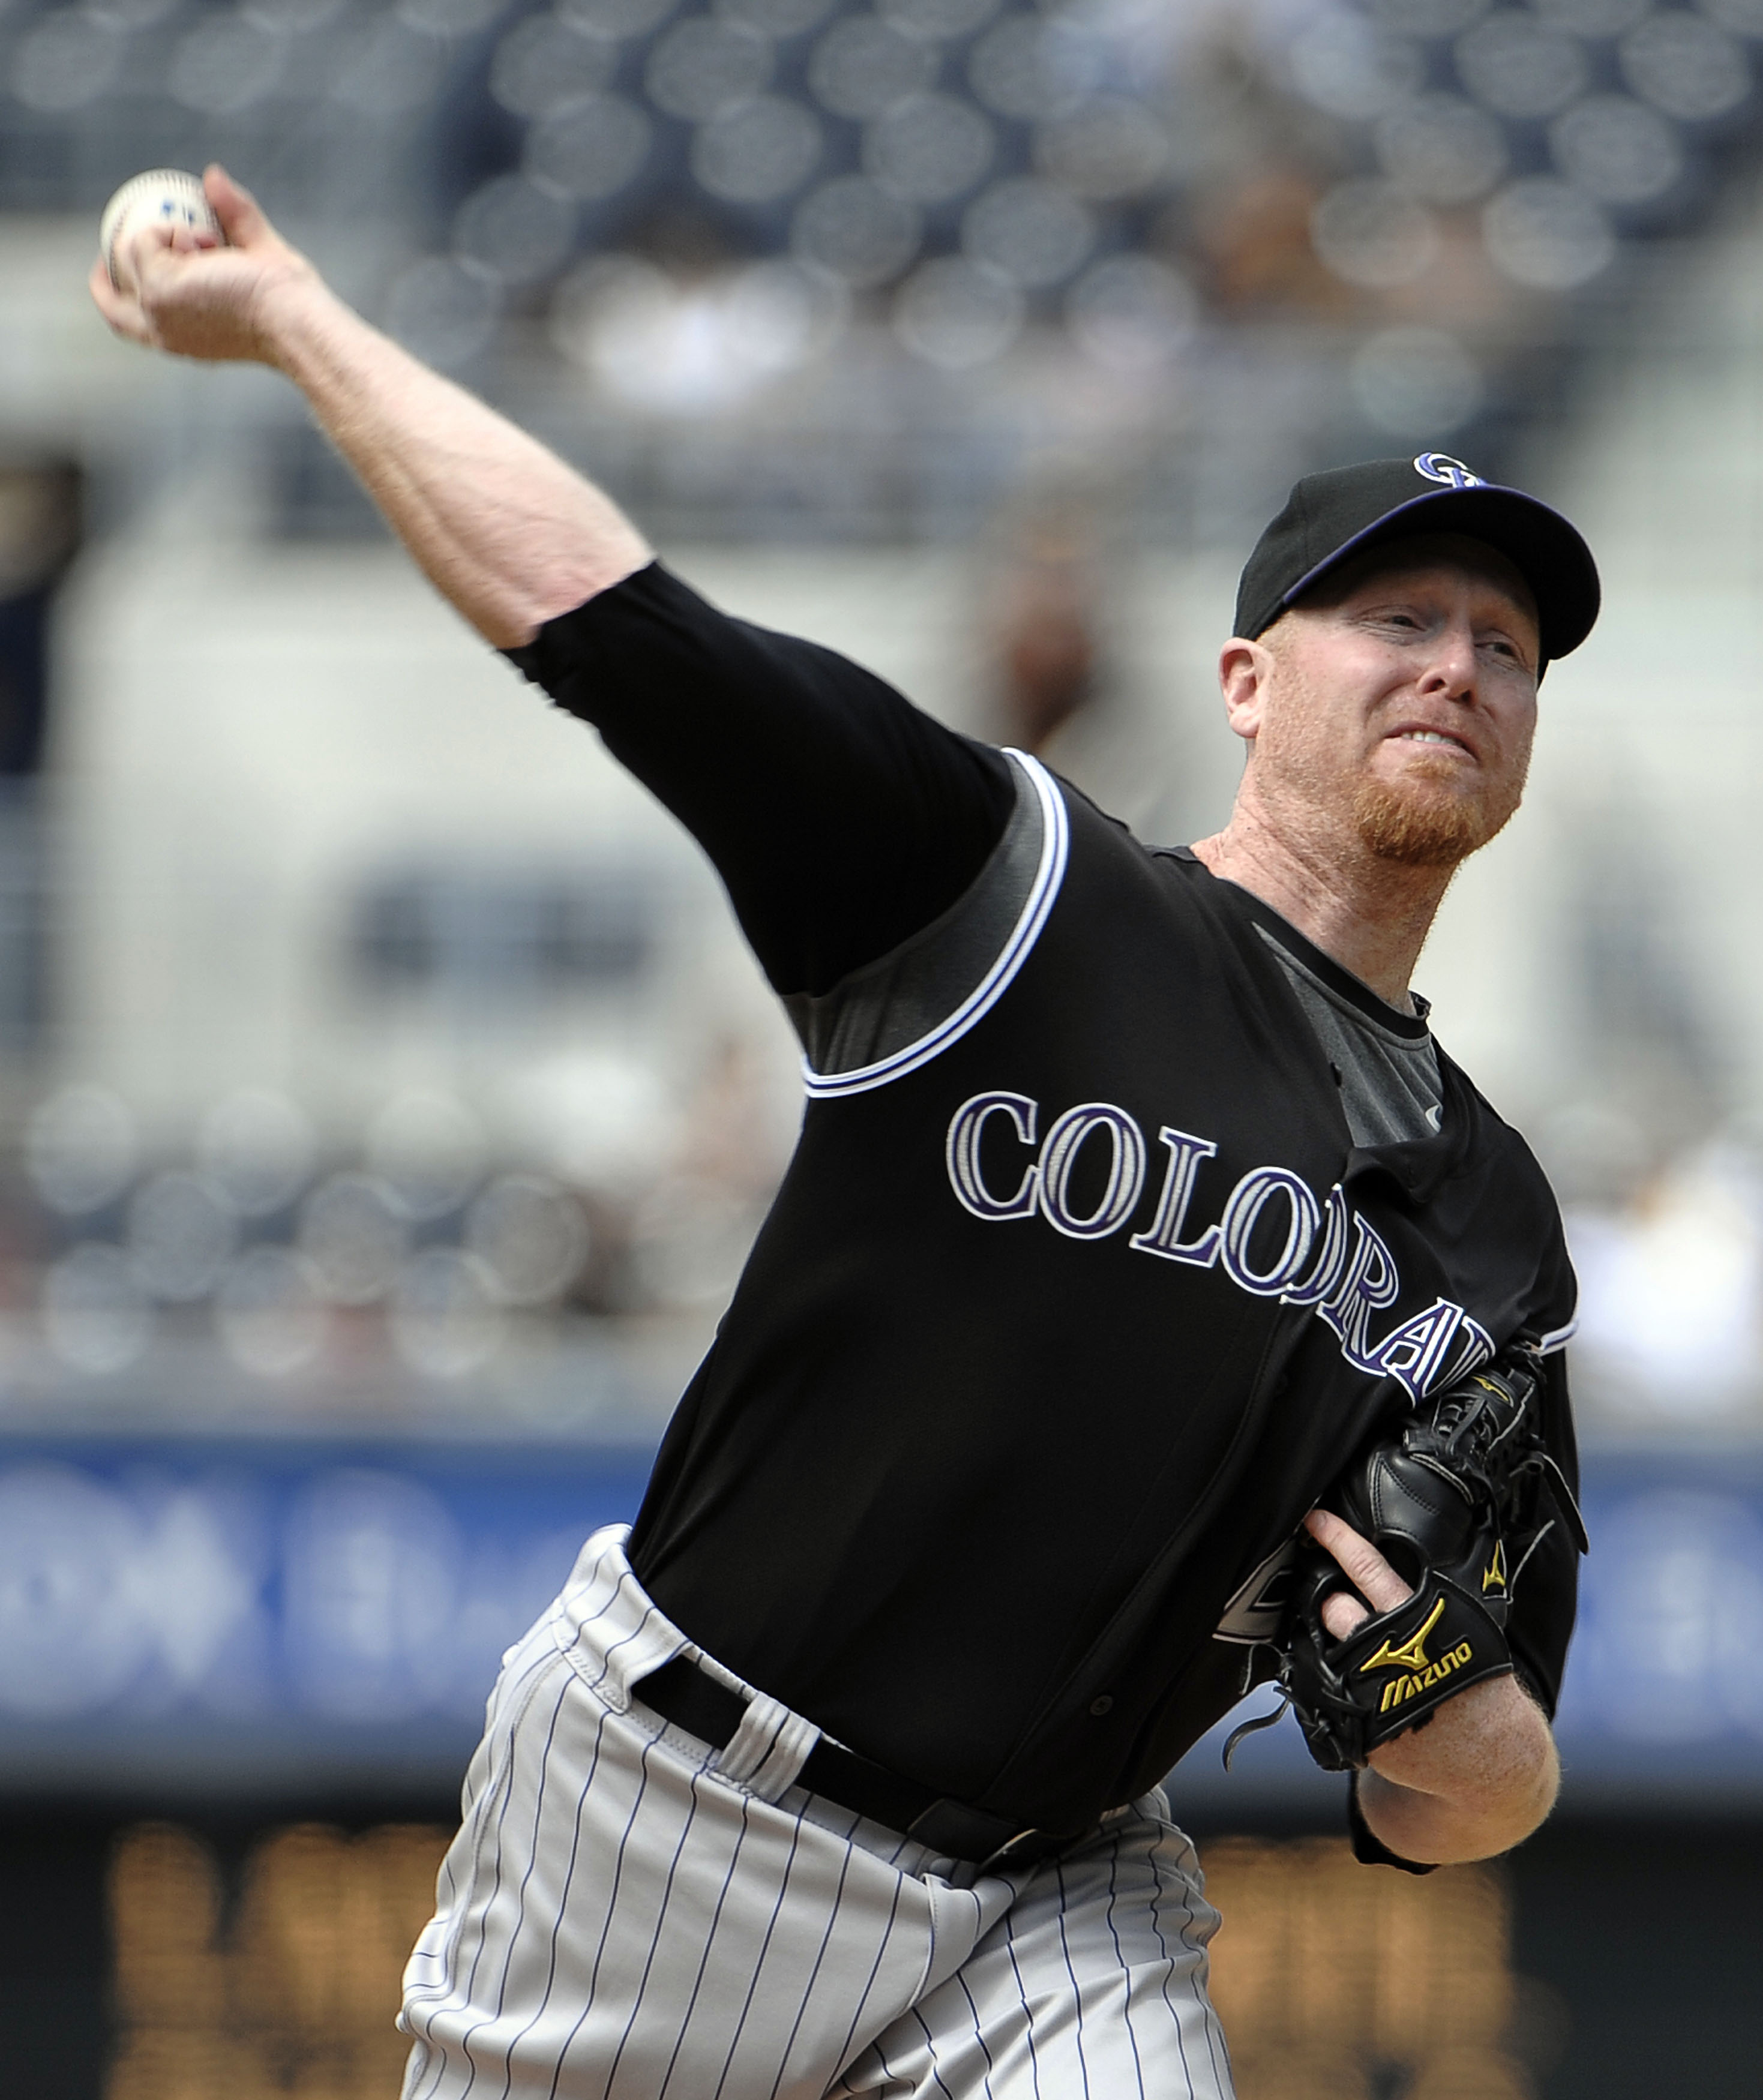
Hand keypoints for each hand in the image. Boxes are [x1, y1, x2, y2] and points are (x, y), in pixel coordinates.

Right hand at [88, 164, 319, 366]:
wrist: (294, 320)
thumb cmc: (290, 302)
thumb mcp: (260, 255)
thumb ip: (237, 216)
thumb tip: (213, 174)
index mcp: (180, 341)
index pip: (131, 326)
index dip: (116, 296)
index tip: (121, 264)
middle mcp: (160, 333)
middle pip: (112, 308)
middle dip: (105, 277)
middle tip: (123, 240)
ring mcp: (154, 310)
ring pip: (132, 253)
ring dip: (168, 236)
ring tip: (214, 247)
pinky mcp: (157, 289)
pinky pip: (145, 239)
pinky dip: (175, 230)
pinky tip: (210, 245)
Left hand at [1303, 1504, 1556, 1858]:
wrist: (1493, 1757)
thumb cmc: (1475, 1683)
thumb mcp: (1461, 1631)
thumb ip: (1423, 1601)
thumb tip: (1380, 1565)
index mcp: (1420, 1623)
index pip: (1370, 1569)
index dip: (1339, 1539)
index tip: (1314, 1518)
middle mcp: (1392, 1657)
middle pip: (1335, 1610)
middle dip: (1332, 1604)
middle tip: (1343, 1610)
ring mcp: (1373, 1698)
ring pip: (1327, 1654)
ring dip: (1334, 1648)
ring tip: (1361, 1657)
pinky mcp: (1361, 1735)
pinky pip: (1330, 1699)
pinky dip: (1339, 1691)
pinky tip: (1365, 1694)